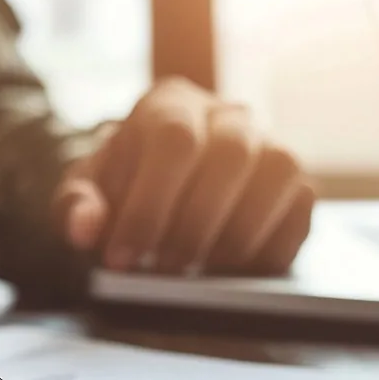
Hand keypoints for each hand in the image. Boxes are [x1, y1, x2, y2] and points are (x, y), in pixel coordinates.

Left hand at [54, 78, 313, 274]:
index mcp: (172, 104)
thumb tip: (85, 228)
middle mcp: (230, 115)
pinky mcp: (299, 184)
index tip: (123, 258)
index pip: (173, 139)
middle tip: (167, 270)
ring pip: (279, 172)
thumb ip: (76, 205)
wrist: (161, 180)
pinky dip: (271, 247)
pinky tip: (235, 275)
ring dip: (239, 232)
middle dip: (196, 222)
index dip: (149, 204)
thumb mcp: (87, 190)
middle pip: (231, 153)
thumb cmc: (125, 185)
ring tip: (202, 275)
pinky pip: (302, 209)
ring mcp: (272, 145)